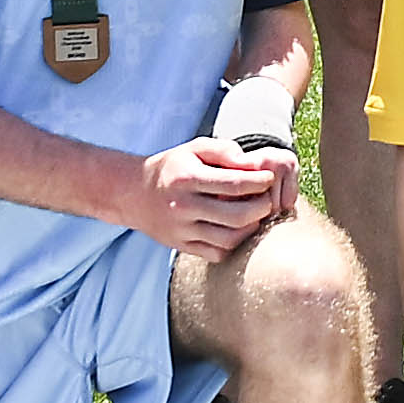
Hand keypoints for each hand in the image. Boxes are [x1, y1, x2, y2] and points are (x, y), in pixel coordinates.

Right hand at [132, 138, 293, 253]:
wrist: (135, 194)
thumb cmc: (173, 168)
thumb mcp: (194, 148)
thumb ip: (224, 150)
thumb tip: (252, 163)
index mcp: (187, 179)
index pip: (234, 184)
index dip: (259, 182)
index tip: (268, 178)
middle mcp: (183, 207)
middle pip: (236, 215)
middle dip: (261, 207)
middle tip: (267, 198)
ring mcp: (182, 230)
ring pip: (229, 239)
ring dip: (251, 227)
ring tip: (256, 214)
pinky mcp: (182, 247)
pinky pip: (217, 253)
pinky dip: (235, 244)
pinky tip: (238, 229)